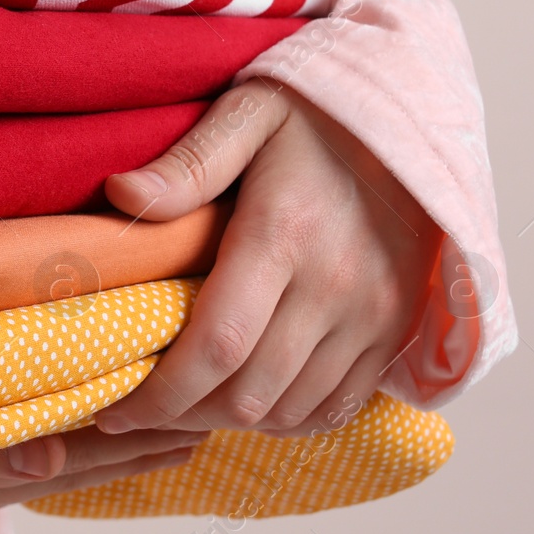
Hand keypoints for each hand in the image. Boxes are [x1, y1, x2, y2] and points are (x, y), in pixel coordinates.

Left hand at [95, 79, 440, 436]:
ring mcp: (372, 315)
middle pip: (247, 394)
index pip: (215, 346)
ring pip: (289, 411)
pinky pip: (336, 407)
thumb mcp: (248, 113)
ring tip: (185, 404)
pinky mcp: (396, 331)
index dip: (160, 395)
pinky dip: (285, 419)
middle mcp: (334, 286)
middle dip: (182, 416)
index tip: (114, 409)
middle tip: (139, 409)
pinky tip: (246, 399)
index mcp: (283, 235)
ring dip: (229, 420)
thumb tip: (119, 194)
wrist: (418, 117)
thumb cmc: (318, 115)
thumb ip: (187, 163)